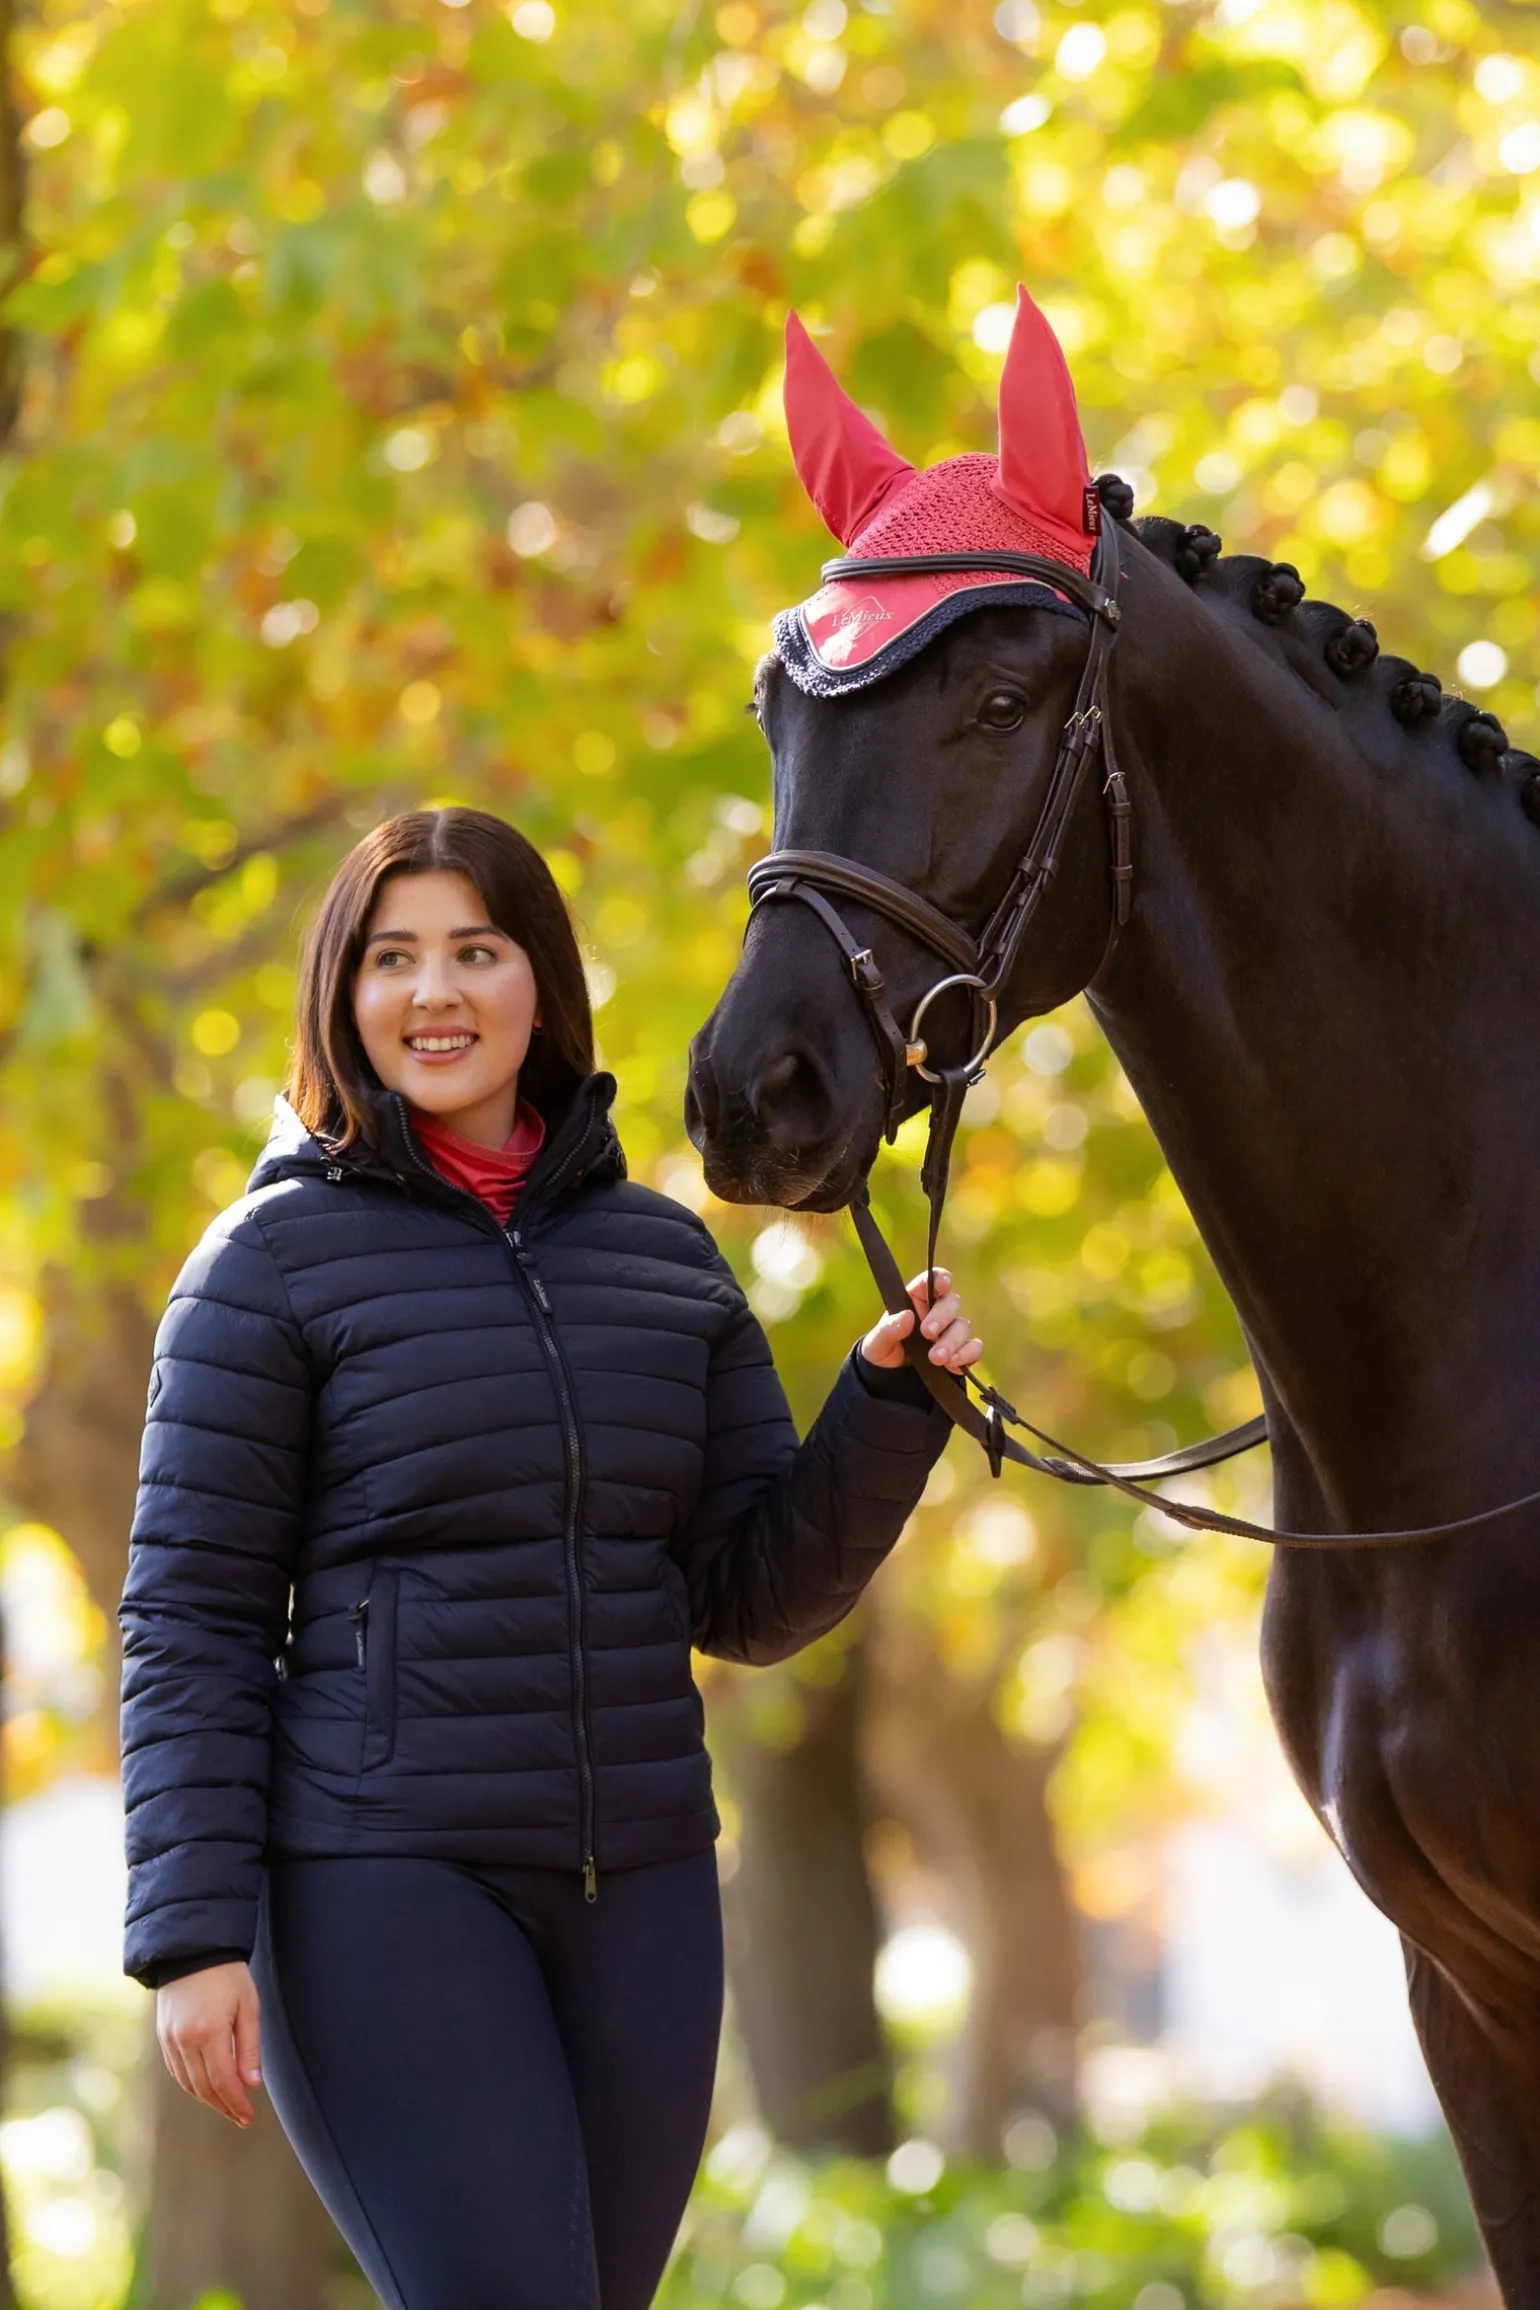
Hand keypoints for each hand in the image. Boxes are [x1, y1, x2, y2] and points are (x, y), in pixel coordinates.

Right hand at [157, 1960, 263, 2127]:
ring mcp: (170, 2040)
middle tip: (242, 2118)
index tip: (249, 2117)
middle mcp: (184, 2041)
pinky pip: (177, 2071)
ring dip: (208, 2100)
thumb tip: (251, 2085)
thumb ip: (249, 2047)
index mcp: (208, 2032)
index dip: (236, 2103)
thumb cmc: (228, 1974)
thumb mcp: (248, 2006)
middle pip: (204, 2088)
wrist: (193, 1949)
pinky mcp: (163, 2036)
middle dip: (224, 2106)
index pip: (223, 2081)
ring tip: (228, 2106)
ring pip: (188, 2083)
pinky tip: (208, 2088)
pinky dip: (192, 2085)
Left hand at [860, 1268, 981, 1374]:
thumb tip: (906, 1316)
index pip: (931, 1281)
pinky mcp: (962, 1352)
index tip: (943, 1284)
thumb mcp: (876, 1343)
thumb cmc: (884, 1352)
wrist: (891, 1381)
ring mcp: (951, 1332)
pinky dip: (966, 1355)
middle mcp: (937, 1312)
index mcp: (915, 1300)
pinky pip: (974, 1348)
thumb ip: (888, 1329)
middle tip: (927, 1333)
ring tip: (936, 1358)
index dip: (941, 1278)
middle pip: (952, 1302)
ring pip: (963, 1326)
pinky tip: (952, 1364)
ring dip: (952, 1341)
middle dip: (942, 1316)